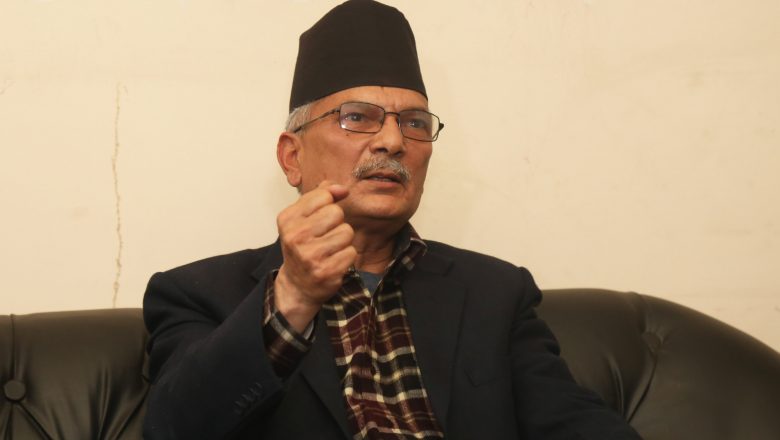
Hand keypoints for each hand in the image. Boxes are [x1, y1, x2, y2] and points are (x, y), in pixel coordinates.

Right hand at [274, 180, 356, 331]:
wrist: (297, 285)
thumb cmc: (303, 246)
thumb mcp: (303, 218)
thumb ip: (320, 196)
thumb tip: (342, 189)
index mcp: (288, 219)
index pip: (323, 195)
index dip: (329, 204)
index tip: (321, 217)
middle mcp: (295, 237)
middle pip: (336, 213)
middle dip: (337, 223)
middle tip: (325, 236)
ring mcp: (310, 255)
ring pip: (346, 232)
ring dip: (343, 241)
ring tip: (330, 249)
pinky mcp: (326, 271)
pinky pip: (351, 252)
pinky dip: (346, 256)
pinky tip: (334, 261)